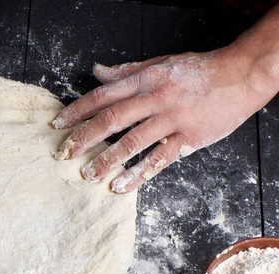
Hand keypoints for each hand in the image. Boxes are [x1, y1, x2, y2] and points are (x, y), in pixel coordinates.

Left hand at [52, 7, 278, 193]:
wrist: (241, 74)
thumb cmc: (198, 69)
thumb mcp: (160, 63)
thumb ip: (126, 72)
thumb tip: (97, 72)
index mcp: (145, 80)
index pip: (102, 96)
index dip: (76, 111)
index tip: (57, 125)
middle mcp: (155, 98)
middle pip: (111, 120)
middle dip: (83, 138)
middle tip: (63, 153)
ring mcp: (172, 119)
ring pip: (132, 142)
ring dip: (106, 160)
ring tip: (87, 174)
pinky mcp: (188, 138)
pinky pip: (159, 159)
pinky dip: (138, 174)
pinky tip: (120, 186)